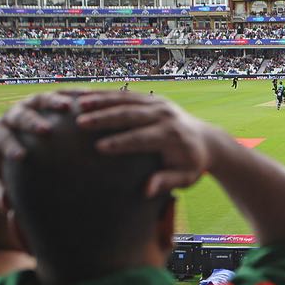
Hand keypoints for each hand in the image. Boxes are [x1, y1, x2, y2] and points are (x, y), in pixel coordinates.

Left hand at [0, 91, 73, 211]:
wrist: (10, 138)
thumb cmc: (5, 164)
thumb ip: (1, 191)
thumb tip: (7, 208)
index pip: (1, 138)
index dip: (10, 145)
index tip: (21, 156)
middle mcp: (12, 115)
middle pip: (19, 115)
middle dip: (31, 122)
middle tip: (46, 131)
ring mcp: (30, 104)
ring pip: (40, 99)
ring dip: (54, 102)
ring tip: (69, 107)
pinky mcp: (46, 99)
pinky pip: (60, 93)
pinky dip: (73, 95)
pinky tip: (89, 97)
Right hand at [76, 92, 215, 195]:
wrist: (206, 140)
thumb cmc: (192, 164)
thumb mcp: (186, 178)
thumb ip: (167, 182)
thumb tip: (146, 190)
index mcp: (171, 136)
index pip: (142, 138)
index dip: (121, 142)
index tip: (98, 148)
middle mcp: (164, 116)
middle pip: (131, 115)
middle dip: (105, 118)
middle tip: (80, 122)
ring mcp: (159, 104)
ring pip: (126, 100)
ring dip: (101, 101)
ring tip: (78, 103)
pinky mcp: (153, 99)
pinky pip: (127, 94)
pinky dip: (107, 94)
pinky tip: (86, 95)